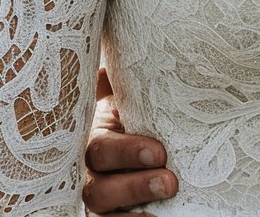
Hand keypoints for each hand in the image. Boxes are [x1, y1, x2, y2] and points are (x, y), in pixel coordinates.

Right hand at [83, 68, 176, 213]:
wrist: (140, 141)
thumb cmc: (134, 112)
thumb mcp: (127, 96)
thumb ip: (121, 81)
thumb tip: (114, 58)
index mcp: (93, 138)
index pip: (101, 149)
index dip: (127, 152)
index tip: (160, 152)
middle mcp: (89, 173)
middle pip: (100, 188)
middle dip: (135, 186)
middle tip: (170, 181)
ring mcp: (97, 201)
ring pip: (104, 213)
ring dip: (136, 210)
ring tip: (168, 198)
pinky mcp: (108, 216)